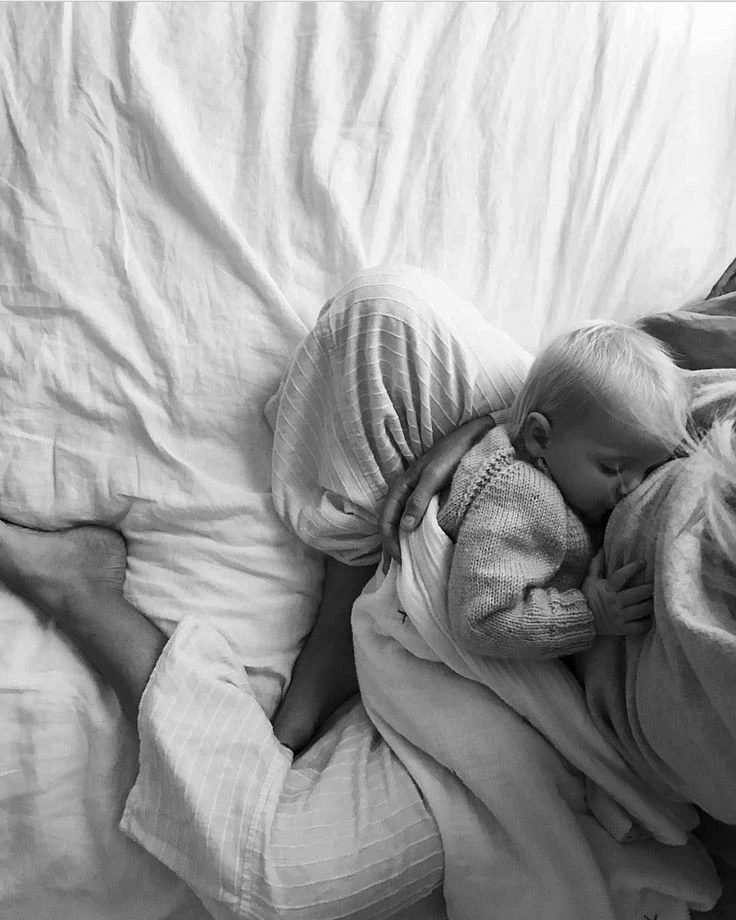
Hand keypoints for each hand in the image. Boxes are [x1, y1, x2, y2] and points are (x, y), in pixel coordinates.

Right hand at [380, 416, 494, 571]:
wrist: (473, 436)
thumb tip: (406, 529)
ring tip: (408, 564)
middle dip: (392, 547)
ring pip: (402, 523)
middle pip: (391, 524)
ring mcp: (417, 494)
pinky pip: (416, 520)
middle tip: (401, 570)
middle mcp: (405, 492)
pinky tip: (422, 546)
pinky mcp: (430, 497)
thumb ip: (419, 500)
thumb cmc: (453, 453)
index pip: (386, 519)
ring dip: (403, 543)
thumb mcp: (435, 476)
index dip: (390, 542)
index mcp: (401, 485)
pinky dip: (415, 535)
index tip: (401, 561)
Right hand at [582, 552, 653, 636]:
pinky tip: (648, 616)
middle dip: (649, 588)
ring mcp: (619, 617)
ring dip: (650, 604)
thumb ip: (597, 564)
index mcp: (607, 589)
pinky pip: (640, 626)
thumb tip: (602, 549)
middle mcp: (614, 603)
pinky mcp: (622, 629)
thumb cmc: (587, 597)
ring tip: (654, 599)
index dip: (633, 568)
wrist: (579, 620)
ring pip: (642, 609)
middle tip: (655, 585)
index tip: (644, 562)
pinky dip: (647, 621)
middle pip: (638, 594)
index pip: (622, 576)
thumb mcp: (590, 580)